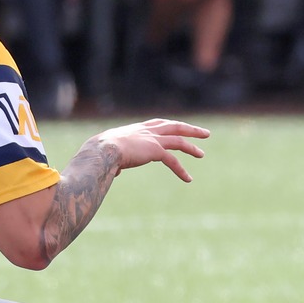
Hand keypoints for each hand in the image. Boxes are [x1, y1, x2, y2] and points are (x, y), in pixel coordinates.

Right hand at [91, 118, 209, 179]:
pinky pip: (172, 160)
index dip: (169, 125)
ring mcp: (152, 139)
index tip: (178, 125)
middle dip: (190, 129)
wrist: (101, 150)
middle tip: (204, 133)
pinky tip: (188, 179)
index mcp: (136, 129)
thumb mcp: (109, 153)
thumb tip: (116, 172)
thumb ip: (117, 161)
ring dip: (191, 147)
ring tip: (201, 154)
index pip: (157, 123)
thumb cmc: (99, 152)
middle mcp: (146, 131)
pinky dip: (181, 170)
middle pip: (174, 126)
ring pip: (178, 140)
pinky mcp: (155, 150)